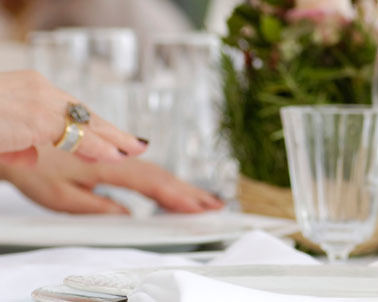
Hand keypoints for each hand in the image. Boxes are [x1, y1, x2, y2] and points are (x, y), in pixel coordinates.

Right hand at [0, 70, 147, 164]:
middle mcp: (36, 88)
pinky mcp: (35, 116)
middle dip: (111, 130)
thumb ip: (16, 144)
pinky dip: (96, 145)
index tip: (114, 137)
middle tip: (136, 144)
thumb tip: (31, 157)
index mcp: (27, 89)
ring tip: (133, 152)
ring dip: (111, 139)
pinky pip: (73, 133)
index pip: (69, 107)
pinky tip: (113, 155)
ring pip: (84, 121)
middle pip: (83, 111)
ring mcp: (37, 99)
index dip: (94, 125)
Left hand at [0, 146, 222, 213]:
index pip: (152, 183)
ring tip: (196, 194)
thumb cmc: (29, 165)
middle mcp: (112, 151)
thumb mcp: (61, 197)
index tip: (202, 208)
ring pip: (147, 163)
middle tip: (212, 204)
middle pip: (157, 172)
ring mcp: (110, 144)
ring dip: (174, 180)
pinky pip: (133, 154)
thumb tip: (129, 216)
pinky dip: (152, 168)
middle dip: (187, 190)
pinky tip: (164, 178)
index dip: (179, 197)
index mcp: (106, 164)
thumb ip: (98, 207)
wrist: (9, 128)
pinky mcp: (102, 140)